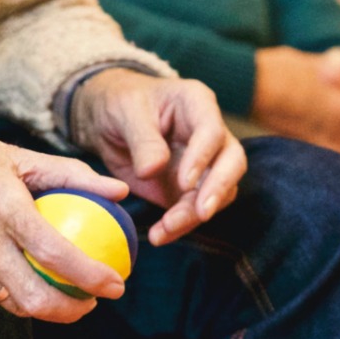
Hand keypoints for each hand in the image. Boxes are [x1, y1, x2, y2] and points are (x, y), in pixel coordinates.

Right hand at [0, 98, 128, 323]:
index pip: (55, 253)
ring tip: (67, 294)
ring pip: (11, 303)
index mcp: (0, 205)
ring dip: (45, 307)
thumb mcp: (16, 154)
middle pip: (34, 298)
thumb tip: (119, 190)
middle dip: (73, 310)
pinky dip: (13, 294)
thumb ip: (71, 174)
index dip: (91, 276)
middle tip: (93, 300)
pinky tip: (29, 282)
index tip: (116, 283)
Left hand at [70, 69, 246, 245]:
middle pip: (232, 162)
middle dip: (218, 189)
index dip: (202, 157)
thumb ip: (142, 139)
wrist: (107, 120)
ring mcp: (204, 163)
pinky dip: (180, 225)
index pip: (212, 131)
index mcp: (196, 103)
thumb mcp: (125, 112)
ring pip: (218, 192)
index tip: (184, 182)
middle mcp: (210, 133)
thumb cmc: (120, 103)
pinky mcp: (191, 188)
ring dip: (195, 214)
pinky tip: (160, 235)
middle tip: (201, 213)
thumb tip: (153, 170)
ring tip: (165, 229)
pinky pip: (195, 210)